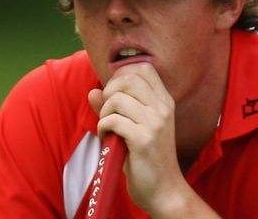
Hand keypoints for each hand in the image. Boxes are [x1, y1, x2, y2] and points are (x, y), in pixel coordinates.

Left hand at [88, 63, 215, 216]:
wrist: (164, 191)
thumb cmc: (147, 159)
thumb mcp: (134, 128)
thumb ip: (113, 108)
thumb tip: (93, 92)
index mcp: (164, 101)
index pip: (143, 67)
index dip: (121, 74)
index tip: (113, 93)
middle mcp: (162, 108)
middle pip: (128, 78)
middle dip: (109, 91)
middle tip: (107, 112)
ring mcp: (155, 123)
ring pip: (118, 98)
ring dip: (104, 113)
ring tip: (107, 128)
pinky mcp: (144, 139)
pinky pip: (113, 120)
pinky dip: (103, 128)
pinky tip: (107, 140)